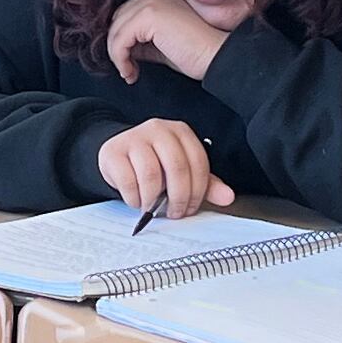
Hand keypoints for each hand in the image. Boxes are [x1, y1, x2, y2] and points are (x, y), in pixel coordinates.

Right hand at [96, 117, 229, 221]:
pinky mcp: (114, 151)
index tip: (191, 208)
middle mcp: (159, 129)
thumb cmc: (155, 163)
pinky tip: (137, 200)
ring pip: (151, 174)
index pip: (198, 162)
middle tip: (175, 213)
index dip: (197, 191)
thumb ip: (206, 183)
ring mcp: (135, 138)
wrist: (119, 154)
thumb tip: (227, 197)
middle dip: (178, 197)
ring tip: (152, 207)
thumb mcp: (182, 171)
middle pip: (177, 167)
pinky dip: (134, 198)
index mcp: (181, 132)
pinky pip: (128, 180)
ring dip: (153, 199)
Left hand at [105, 0, 229, 84]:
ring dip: (117, 56)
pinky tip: (131, 72)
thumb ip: (143, 42)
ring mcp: (151, 3)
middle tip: (127, 69)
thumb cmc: (198, 53)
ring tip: (129, 73)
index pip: (126, 16)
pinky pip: (120, 40)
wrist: (217, 56)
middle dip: (117, 47)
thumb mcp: (163, 45)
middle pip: (118, 21)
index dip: (122, 40)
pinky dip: (120, 59)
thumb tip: (124, 49)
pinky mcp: (149, 15)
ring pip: (116, 31)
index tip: (128, 62)